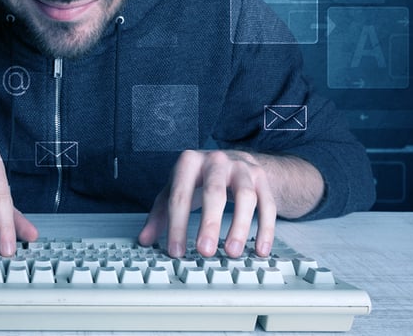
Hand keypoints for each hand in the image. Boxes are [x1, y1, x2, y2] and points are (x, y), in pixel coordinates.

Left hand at [137, 150, 276, 258]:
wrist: (235, 159)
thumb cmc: (200, 177)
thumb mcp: (177, 188)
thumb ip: (161, 213)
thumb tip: (145, 239)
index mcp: (189, 162)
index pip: (180, 195)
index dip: (176, 224)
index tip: (176, 251)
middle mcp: (216, 161)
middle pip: (214, 192)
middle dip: (209, 223)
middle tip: (205, 251)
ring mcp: (242, 168)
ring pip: (245, 197)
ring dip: (240, 227)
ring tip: (232, 252)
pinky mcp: (262, 178)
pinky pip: (268, 204)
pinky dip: (265, 228)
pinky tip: (260, 249)